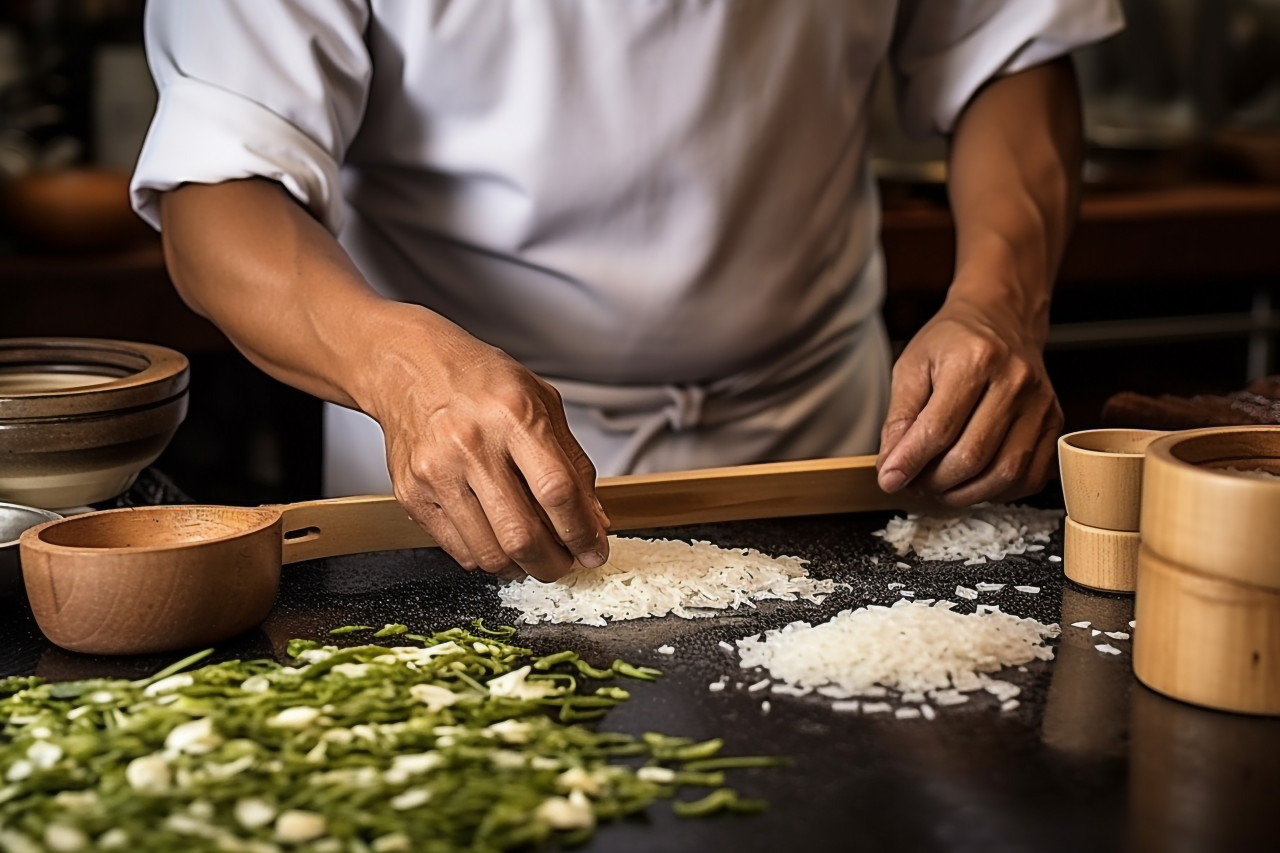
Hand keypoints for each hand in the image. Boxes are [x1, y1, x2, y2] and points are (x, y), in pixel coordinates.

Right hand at [365, 306, 609, 580]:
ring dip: (522, 567)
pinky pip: (458, 550)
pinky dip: (488, 557)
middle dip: (554, 563)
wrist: (409, 367)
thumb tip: (594, 520)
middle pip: (522, 533)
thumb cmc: (478, 380)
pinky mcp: (412, 494)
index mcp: (513, 415)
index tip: (594, 550)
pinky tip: (500, 542)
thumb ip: (573, 462)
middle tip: (567, 562)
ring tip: (536, 555)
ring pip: (490, 552)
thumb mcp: (542, 401)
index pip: (557, 491)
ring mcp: (437, 473)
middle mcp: (472, 445)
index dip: (582, 532)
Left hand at [875, 293, 1062, 505]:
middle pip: (972, 456)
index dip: (910, 462)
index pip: (938, 429)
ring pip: (1004, 473)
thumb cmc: (953, 342)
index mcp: (975, 360)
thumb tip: (892, 468)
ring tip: (939, 488)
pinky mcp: (1054, 423)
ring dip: (965, 494)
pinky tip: (973, 484)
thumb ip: (899, 419)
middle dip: (935, 482)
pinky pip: (1030, 476)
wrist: (1001, 318)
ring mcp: (1040, 404)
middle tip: (914, 484)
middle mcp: (1015, 382)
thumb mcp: (912, 367)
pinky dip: (998, 492)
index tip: (890, 480)